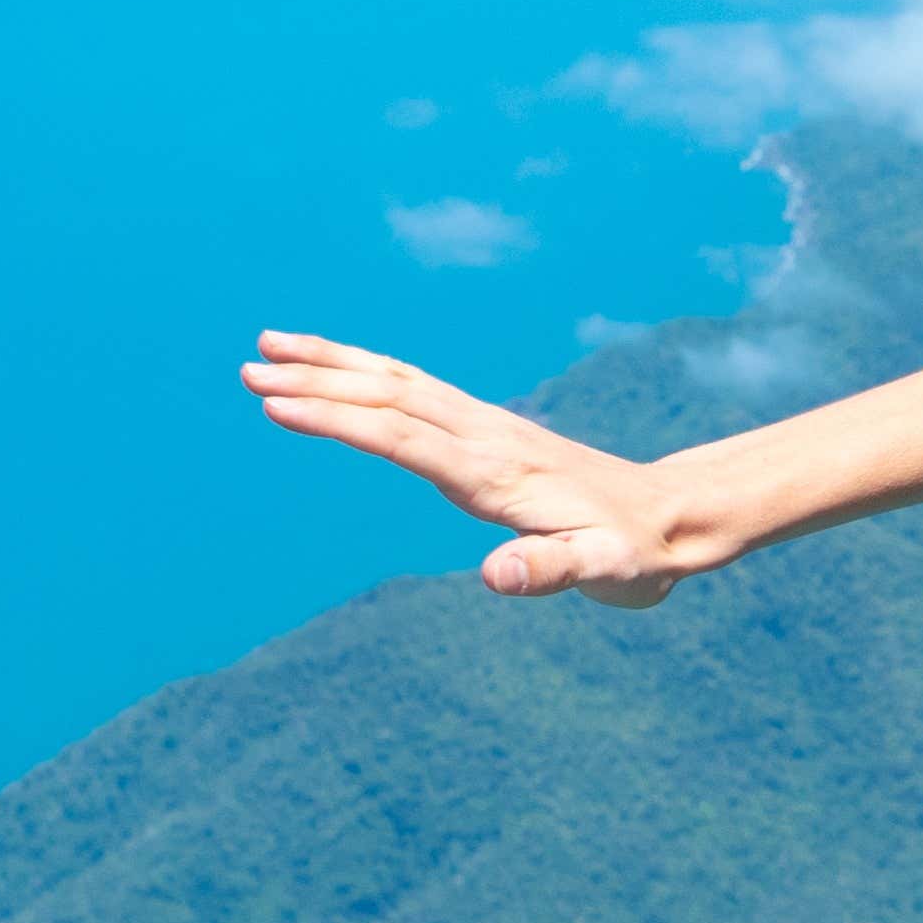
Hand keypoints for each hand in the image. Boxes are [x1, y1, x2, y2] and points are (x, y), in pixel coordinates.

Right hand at [243, 331, 725, 605]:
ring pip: (399, 381)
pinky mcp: (489, 430)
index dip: (339, 420)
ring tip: (271, 345)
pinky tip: (341, 371)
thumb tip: (496, 576)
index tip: (277, 404)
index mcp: (496, 473)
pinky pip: (416, 390)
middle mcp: (485, 437)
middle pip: (390, 397)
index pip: (403, 437)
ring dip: (335, 363)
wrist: (673, 517)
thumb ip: (551, 570)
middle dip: (318, 381)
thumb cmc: (634, 553)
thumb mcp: (603, 571)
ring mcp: (486, 427)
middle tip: (249, 368)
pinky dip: (369, 373)